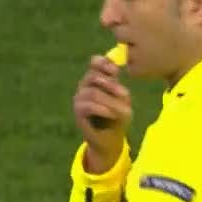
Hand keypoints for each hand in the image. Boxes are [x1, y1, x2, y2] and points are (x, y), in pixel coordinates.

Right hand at [73, 55, 131, 173]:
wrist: (111, 138)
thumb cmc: (118, 116)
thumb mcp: (123, 100)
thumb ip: (118, 87)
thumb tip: (114, 76)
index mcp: (97, 79)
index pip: (95, 62)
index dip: (104, 63)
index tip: (116, 71)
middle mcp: (85, 86)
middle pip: (92, 75)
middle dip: (110, 84)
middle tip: (124, 94)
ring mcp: (79, 98)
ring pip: (92, 92)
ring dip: (110, 101)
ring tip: (123, 110)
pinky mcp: (78, 112)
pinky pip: (87, 106)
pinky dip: (102, 109)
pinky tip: (112, 114)